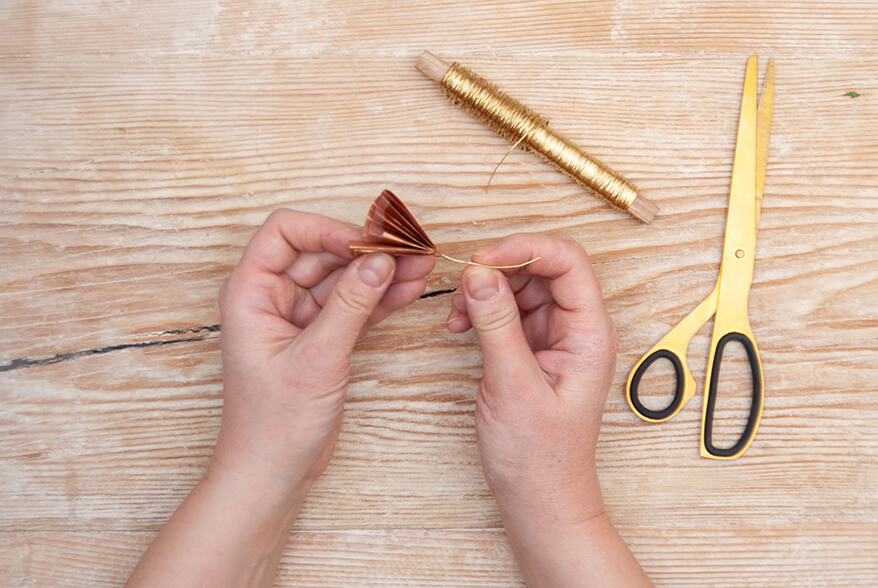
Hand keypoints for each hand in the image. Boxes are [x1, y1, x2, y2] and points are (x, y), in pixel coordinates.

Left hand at [214, 209, 433, 491]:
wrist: (272, 472)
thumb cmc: (273, 423)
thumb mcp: (316, 359)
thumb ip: (350, 306)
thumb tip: (379, 261)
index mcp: (250, 293)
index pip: (286, 231)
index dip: (328, 229)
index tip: (368, 243)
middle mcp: (271, 297)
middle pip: (321, 252)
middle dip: (366, 249)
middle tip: (409, 248)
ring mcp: (297, 317)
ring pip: (342, 278)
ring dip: (380, 272)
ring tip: (421, 264)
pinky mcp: (321, 337)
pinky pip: (352, 305)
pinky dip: (379, 298)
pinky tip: (409, 288)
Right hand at [447, 234, 615, 517]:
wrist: (539, 498)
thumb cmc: (539, 456)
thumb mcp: (512, 384)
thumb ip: (496, 323)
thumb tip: (479, 272)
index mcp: (589, 333)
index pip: (568, 262)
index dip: (525, 250)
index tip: (483, 259)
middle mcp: (577, 328)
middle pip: (543, 268)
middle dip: (499, 268)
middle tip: (464, 284)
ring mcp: (555, 337)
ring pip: (522, 286)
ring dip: (486, 289)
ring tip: (457, 313)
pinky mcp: (532, 348)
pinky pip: (508, 311)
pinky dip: (483, 309)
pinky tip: (460, 325)